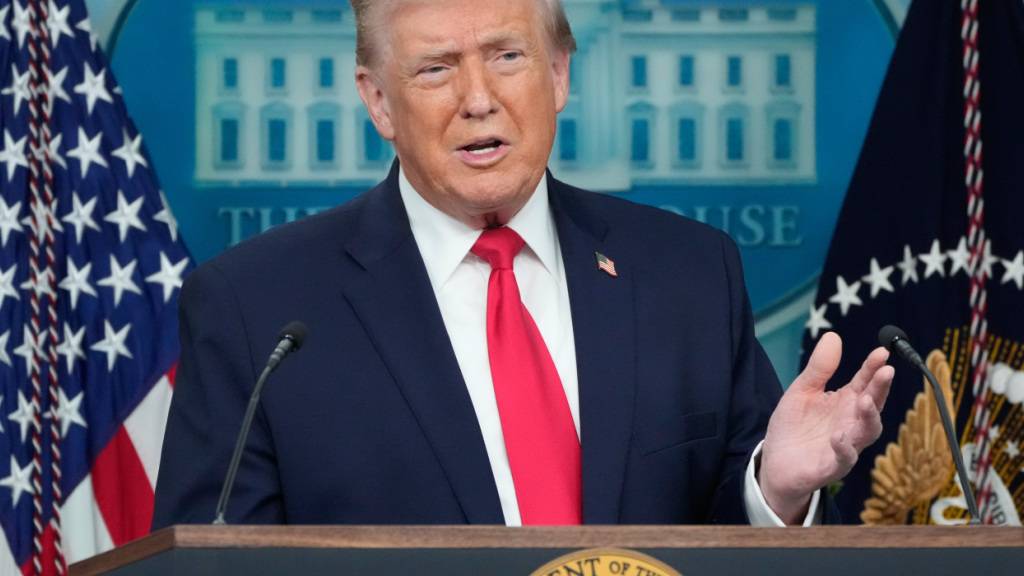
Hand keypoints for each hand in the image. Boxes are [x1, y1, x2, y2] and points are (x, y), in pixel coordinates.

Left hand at [758, 332, 893, 523]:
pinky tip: (839, 435)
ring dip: (870, 416)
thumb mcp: (802, 391)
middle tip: (886, 371)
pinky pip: (845, 458)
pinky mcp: (833, 466)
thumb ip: (819, 368)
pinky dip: (844, 447)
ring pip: (867, 432)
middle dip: (881, 388)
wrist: (775, 463)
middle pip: (873, 403)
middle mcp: (851, 422)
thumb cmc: (793, 427)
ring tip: (866, 400)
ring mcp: (846, 445)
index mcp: (845, 402)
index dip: (874, 367)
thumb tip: (833, 336)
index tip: (882, 352)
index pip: (865, 382)